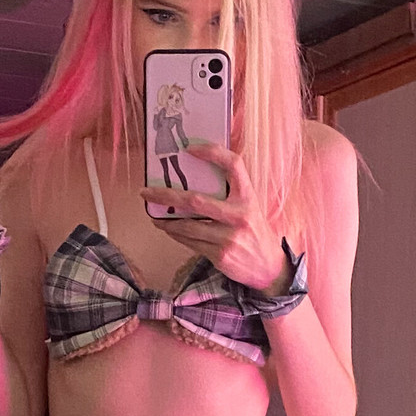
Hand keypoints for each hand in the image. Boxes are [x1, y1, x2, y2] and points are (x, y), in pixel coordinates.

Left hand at [140, 143, 290, 291]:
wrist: (269, 267)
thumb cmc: (254, 230)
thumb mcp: (250, 206)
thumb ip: (229, 192)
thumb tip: (194, 177)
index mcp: (248, 197)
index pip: (233, 165)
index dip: (212, 152)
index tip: (189, 149)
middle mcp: (239, 216)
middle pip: (195, 201)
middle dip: (166, 196)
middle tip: (147, 192)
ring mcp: (228, 238)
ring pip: (187, 226)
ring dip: (166, 220)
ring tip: (154, 214)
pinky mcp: (220, 255)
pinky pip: (191, 242)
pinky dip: (176, 234)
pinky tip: (168, 229)